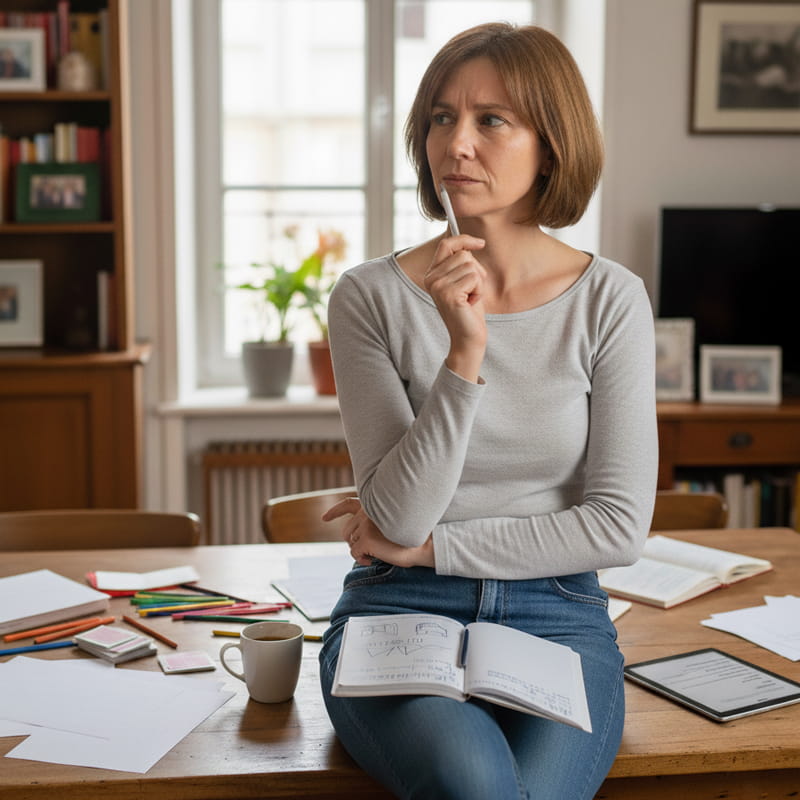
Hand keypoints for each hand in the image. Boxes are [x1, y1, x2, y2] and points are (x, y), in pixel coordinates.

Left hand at [323, 497, 434, 567]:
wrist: (423, 544)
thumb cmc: (410, 536)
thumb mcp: (389, 524)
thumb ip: (372, 522)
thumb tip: (352, 536)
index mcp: (373, 505)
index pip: (348, 504)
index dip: (335, 511)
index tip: (325, 518)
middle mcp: (367, 511)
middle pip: (347, 530)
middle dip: (354, 542)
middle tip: (367, 550)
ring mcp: (366, 524)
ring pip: (350, 542)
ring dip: (360, 550)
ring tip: (376, 553)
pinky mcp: (366, 538)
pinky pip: (354, 552)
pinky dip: (361, 559)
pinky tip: (372, 560)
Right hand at [424, 234, 486, 381]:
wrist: (468, 338)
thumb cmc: (469, 311)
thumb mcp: (465, 282)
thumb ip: (462, 263)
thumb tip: (470, 243)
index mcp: (432, 274)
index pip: (446, 245)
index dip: (464, 239)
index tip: (480, 243)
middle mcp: (431, 279)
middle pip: (463, 255)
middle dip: (476, 271)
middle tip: (472, 291)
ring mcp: (438, 286)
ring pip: (471, 266)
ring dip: (479, 283)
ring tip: (470, 298)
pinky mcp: (449, 294)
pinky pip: (475, 278)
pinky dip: (479, 291)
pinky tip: (471, 303)